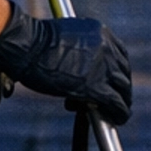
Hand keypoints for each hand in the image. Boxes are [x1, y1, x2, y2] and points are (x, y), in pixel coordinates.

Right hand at [0, 6, 131, 123]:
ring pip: (122, 88)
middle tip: (111, 99)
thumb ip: (79, 50)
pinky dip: (119, 113)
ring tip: (113, 112)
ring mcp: (104, 66)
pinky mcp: (97, 87)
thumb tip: (79, 68)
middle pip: (123, 71)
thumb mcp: (66, 37)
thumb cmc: (34, 42)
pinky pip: (116, 103)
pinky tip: (117, 119)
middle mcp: (107, 47)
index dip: (116, 70)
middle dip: (118, 87)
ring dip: (120, 101)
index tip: (112, 80)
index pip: (119, 54)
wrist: (27, 46)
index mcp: (100, 32)